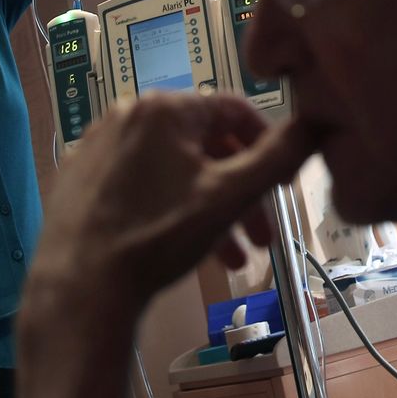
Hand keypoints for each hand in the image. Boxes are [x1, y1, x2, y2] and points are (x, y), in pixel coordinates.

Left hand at [26, 93, 319, 311]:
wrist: (78, 290)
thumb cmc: (158, 236)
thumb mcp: (229, 196)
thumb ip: (278, 156)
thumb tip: (318, 120)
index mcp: (164, 108)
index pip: (235, 110)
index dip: (268, 145)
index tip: (284, 185)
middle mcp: (126, 114)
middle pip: (204, 145)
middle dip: (240, 191)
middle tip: (262, 236)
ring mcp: (96, 147)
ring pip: (173, 169)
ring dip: (210, 208)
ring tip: (230, 258)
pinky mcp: (78, 180)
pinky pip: (138, 184)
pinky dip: (169, 208)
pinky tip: (182, 248)